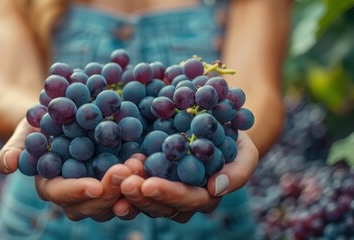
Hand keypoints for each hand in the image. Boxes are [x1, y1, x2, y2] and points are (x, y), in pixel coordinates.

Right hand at [0, 118, 136, 221]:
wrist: (66, 111)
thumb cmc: (41, 120)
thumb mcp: (26, 129)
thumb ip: (16, 147)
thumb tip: (8, 164)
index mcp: (52, 187)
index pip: (62, 196)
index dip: (77, 192)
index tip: (95, 187)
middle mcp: (77, 195)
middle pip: (93, 205)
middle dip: (110, 191)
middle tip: (126, 172)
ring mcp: (101, 188)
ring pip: (116, 201)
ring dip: (130, 188)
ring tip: (141, 166)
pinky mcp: (119, 179)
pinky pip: (132, 186)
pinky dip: (141, 178)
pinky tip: (150, 163)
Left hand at [120, 131, 258, 222]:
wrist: (214, 119)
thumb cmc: (234, 138)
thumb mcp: (246, 152)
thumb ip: (238, 172)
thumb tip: (215, 188)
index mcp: (204, 197)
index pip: (185, 200)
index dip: (167, 194)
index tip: (149, 184)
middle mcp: (180, 199)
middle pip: (158, 205)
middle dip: (140, 195)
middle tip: (124, 182)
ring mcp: (160, 187)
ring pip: (140, 198)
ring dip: (125, 190)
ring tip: (114, 175)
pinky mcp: (143, 174)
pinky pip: (128, 183)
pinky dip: (116, 180)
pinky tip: (107, 172)